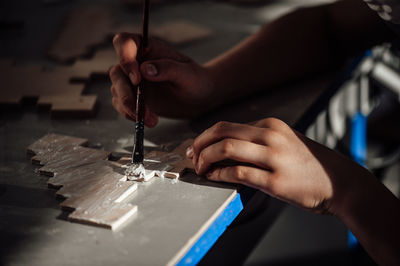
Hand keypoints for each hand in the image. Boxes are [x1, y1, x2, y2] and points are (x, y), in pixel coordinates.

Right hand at [109, 32, 214, 126]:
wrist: (198, 98)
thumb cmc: (195, 80)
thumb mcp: (187, 74)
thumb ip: (168, 68)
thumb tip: (145, 69)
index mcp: (146, 47)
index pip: (124, 42)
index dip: (124, 58)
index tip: (137, 78)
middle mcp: (135, 61)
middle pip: (117, 72)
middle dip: (126, 93)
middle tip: (140, 109)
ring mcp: (131, 80)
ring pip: (117, 91)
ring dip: (130, 107)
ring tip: (151, 120)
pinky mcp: (132, 97)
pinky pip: (121, 105)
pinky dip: (131, 114)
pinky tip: (148, 120)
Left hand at [186, 118, 372, 214]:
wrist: (338, 181)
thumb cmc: (309, 163)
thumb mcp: (285, 140)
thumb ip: (258, 140)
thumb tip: (226, 147)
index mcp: (271, 125)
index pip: (227, 126)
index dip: (206, 136)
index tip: (196, 146)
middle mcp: (271, 137)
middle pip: (222, 132)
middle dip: (200, 144)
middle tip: (192, 156)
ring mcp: (274, 158)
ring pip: (227, 148)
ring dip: (206, 158)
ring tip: (200, 168)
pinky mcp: (275, 181)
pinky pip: (238, 173)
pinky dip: (220, 174)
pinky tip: (214, 177)